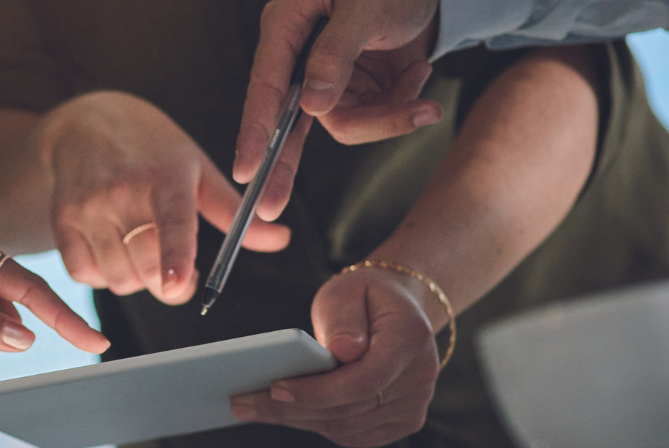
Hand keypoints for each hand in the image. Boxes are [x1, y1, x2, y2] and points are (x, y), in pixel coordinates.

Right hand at [38, 91, 289, 304]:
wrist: (86, 123)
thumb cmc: (152, 149)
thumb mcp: (196, 168)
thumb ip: (234, 212)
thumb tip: (280, 238)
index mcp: (166, 176)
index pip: (172, 222)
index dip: (175, 257)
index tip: (177, 284)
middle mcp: (122, 190)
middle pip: (146, 267)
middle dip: (166, 284)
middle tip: (175, 273)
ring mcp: (88, 205)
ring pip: (117, 277)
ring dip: (135, 281)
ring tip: (140, 254)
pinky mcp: (62, 219)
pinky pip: (83, 274)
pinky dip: (101, 276)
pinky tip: (112, 252)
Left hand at [228, 267, 440, 447]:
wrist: (395, 309)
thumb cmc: (366, 297)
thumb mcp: (348, 289)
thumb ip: (343, 318)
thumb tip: (342, 350)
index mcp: (410, 340)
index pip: (364, 380)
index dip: (318, 390)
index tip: (276, 388)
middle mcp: (420, 377)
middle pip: (350, 408)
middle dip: (292, 409)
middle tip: (243, 404)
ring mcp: (414, 404)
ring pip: (346, 426)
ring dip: (297, 420)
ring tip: (253, 408)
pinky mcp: (402, 420)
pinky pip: (352, 434)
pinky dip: (316, 424)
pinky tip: (285, 412)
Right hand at [234, 0, 441, 220]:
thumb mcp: (367, 6)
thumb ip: (335, 53)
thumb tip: (311, 106)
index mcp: (286, 26)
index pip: (265, 85)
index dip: (256, 130)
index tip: (247, 169)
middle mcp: (299, 56)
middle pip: (286, 120)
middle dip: (287, 164)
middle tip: (269, 206)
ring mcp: (327, 76)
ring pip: (345, 123)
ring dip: (389, 115)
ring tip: (421, 85)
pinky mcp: (354, 87)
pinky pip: (373, 116)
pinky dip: (403, 102)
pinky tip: (418, 72)